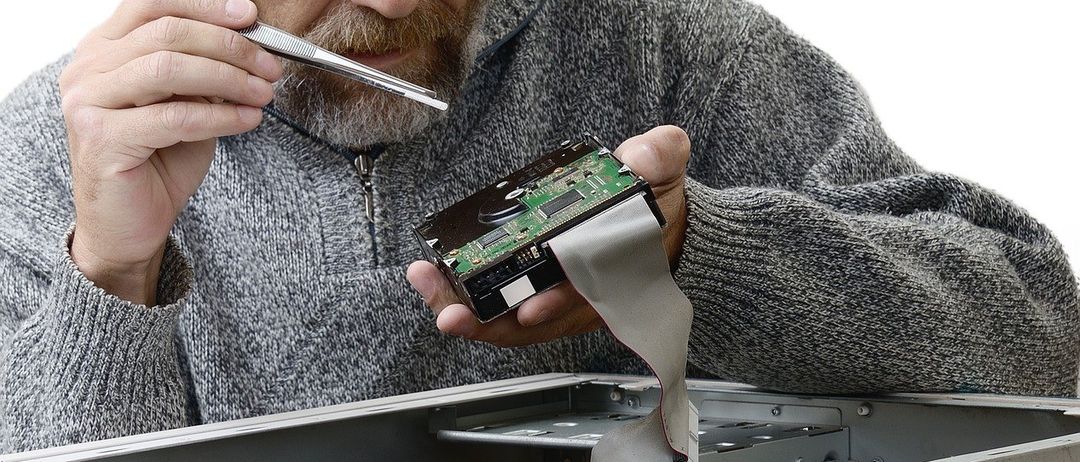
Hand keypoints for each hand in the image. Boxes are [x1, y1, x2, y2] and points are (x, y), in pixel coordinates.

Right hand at [60, 0, 281, 304]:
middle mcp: (87, 68)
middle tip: (270, 66)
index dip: (206, 6)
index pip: (153, 4)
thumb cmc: (158, 161)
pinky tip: (247, 120)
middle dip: (230, 46)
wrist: (129, 225)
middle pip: (168, 33)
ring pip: (169, 68)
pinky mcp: (101, 138)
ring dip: (229, 78)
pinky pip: (175, 116)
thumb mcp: (187, 104)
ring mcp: (87, 102)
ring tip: (263, 94)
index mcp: (103, 49)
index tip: (251, 16)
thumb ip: (205, 73)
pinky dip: (220, 116)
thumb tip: (250, 44)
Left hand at [407, 125, 690, 346]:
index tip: (533, 306)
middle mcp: (581, 298)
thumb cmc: (656, 209)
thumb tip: (644, 155)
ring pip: (511, 323)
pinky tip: (436, 283)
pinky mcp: (536, 298)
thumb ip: (660, 157)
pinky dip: (470, 303)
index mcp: (613, 272)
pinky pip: (501, 311)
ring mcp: (557, 303)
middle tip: (453, 312)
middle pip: (534, 322)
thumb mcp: (664, 174)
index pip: (585, 295)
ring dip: (469, 314)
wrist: (660, 229)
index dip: (558, 303)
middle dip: (491, 320)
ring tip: (430, 289)